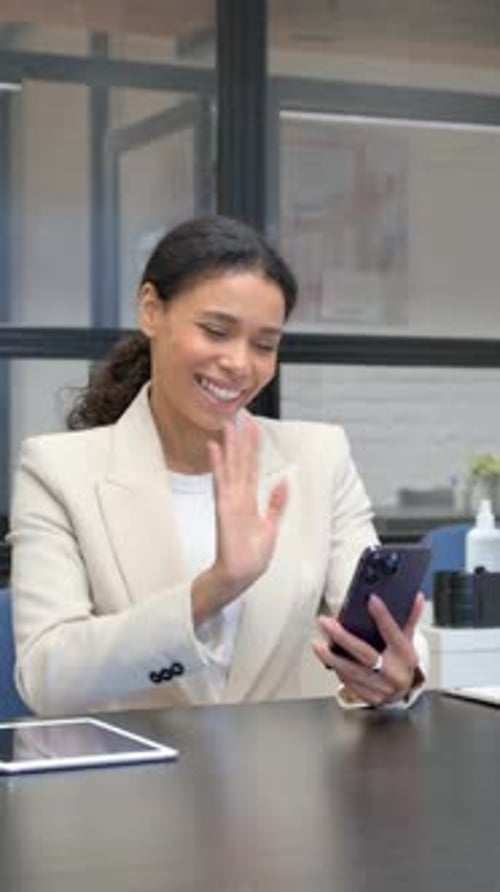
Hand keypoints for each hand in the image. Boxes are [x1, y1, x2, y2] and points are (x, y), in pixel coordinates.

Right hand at [207, 416, 287, 604]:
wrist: (240, 575)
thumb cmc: (252, 556)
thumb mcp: (271, 526)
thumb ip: (276, 504)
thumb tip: (284, 482)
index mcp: (250, 500)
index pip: (251, 467)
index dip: (253, 447)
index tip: (252, 428)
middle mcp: (238, 497)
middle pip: (240, 462)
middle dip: (240, 440)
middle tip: (238, 417)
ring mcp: (229, 501)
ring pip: (230, 467)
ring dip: (228, 446)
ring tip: (226, 426)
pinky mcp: (224, 508)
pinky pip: (221, 482)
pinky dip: (218, 465)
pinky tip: (215, 449)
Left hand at [313, 592, 424, 706]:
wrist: (402, 692)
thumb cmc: (401, 662)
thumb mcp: (407, 640)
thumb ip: (409, 619)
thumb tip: (416, 597)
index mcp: (405, 656)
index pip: (393, 634)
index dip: (383, 616)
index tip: (371, 600)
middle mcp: (393, 673)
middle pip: (365, 654)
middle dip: (343, 638)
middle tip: (326, 622)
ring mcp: (381, 688)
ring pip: (352, 671)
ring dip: (332, 657)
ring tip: (318, 644)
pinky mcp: (369, 697)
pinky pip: (349, 682)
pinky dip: (337, 669)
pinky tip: (327, 658)